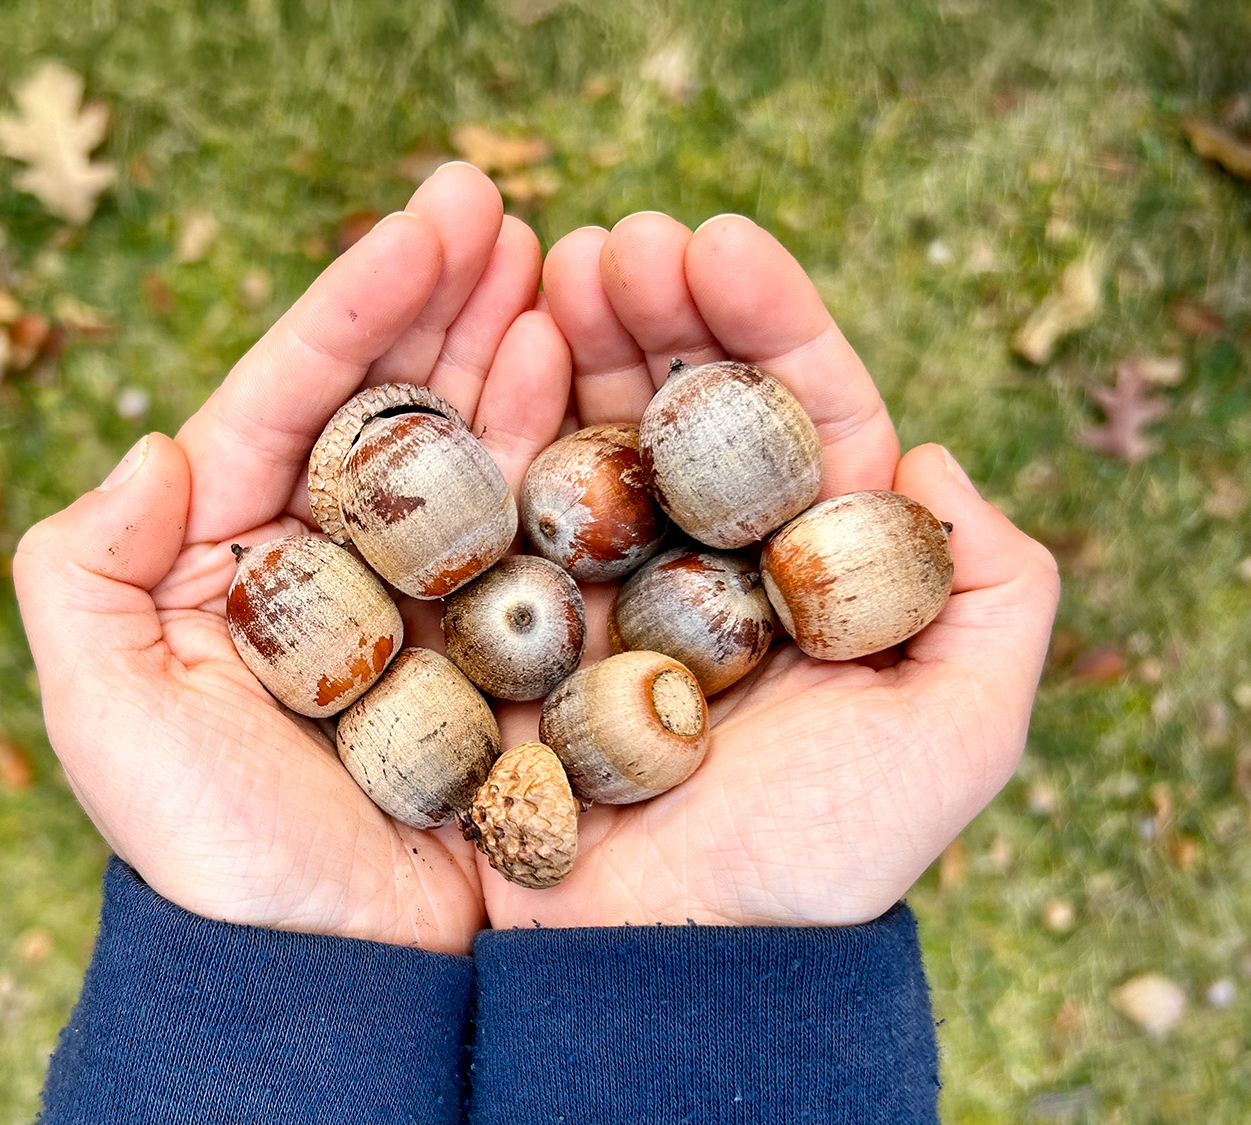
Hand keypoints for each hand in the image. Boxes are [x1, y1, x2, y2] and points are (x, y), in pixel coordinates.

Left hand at [12, 165, 572, 953]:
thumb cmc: (206, 856)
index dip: (356, 301)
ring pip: (470, 449)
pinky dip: (567, 453)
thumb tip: (157, 441)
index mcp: (230, 553)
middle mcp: (329, 563)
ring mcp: (424, 603)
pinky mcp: (502, 653)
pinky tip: (594, 378)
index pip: (293, 397)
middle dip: (444, 300)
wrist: (322, 982)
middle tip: (503, 208)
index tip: (429, 219)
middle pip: (389, 403)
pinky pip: (538, 535)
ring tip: (563, 263)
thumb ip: (80, 567)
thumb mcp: (103, 713)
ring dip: (513, 352)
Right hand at [480, 212, 1061, 928]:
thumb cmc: (816, 858)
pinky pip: (509, 509)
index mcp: (810, 566)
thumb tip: (928, 455)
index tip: (716, 239)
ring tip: (552, 267)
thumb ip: (994, 594)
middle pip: (689, 403)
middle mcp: (707, 561)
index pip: (797, 411)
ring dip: (577, 340)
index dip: (763, 317)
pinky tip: (495, 361)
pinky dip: (502, 429)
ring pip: (598, 434)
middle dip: (657, 306)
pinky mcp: (517, 622)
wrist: (670, 962)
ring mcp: (606, 586)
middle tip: (613, 239)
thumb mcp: (956, 736)